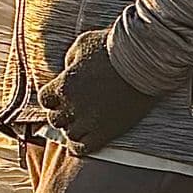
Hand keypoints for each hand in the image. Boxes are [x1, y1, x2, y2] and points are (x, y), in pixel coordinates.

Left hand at [39, 31, 158, 151]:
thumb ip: (70, 59)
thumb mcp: (84, 43)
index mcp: (63, 85)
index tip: (68, 94)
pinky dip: (82, 145)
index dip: (55, 97)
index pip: (45, 100)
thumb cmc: (116, 46)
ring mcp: (89, 121)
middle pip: (56, 119)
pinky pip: (83, 148)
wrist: (147, 61)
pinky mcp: (106, 131)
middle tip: (80, 106)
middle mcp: (72, 106)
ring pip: (69, 134)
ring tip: (88, 120)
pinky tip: (90, 137)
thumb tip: (68, 69)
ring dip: (76, 128)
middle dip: (66, 112)